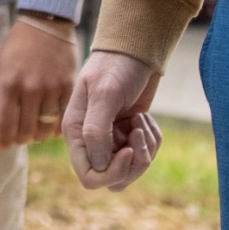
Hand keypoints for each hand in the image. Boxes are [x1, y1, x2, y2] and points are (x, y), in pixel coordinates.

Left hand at [0, 16, 78, 147]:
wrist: (45, 23)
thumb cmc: (17, 45)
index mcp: (9, 83)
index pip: (6, 123)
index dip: (5, 139)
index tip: (4, 146)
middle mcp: (30, 88)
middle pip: (27, 130)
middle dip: (22, 139)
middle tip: (21, 139)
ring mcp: (51, 87)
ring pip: (47, 126)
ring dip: (40, 135)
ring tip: (36, 133)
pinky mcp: (69, 85)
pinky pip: (65, 115)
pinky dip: (59, 126)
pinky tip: (54, 126)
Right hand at [62, 50, 163, 190]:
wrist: (136, 50)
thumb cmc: (116, 67)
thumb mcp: (105, 95)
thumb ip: (96, 132)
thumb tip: (99, 166)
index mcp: (76, 133)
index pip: (89, 176)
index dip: (112, 172)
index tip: (128, 151)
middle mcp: (91, 140)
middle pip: (113, 179)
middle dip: (133, 164)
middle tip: (139, 134)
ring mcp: (112, 139)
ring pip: (131, 170)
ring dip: (144, 150)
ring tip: (142, 121)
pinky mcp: (130, 135)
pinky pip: (144, 155)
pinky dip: (152, 140)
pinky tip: (146, 118)